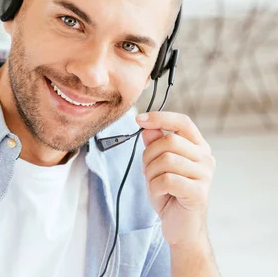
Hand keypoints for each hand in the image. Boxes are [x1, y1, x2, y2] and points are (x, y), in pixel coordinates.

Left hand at [136, 111, 215, 248]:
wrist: (180, 226)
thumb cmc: (169, 193)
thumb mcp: (156, 165)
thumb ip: (154, 145)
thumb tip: (148, 127)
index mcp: (197, 147)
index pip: (182, 122)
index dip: (160, 117)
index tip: (139, 119)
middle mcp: (205, 158)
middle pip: (169, 141)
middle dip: (149, 155)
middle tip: (148, 171)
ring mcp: (205, 175)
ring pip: (166, 160)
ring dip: (151, 173)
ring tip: (156, 183)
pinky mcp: (199, 192)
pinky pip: (167, 180)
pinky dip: (155, 187)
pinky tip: (160, 194)